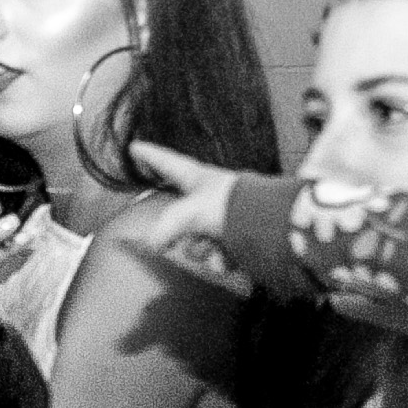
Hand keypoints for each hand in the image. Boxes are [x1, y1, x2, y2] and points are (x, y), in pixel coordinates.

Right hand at [124, 141, 260, 292]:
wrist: (272, 223)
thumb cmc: (231, 205)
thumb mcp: (187, 214)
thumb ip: (165, 229)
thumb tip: (153, 243)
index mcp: (196, 177)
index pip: (166, 162)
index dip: (149, 155)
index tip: (135, 146)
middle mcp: (210, 193)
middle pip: (181, 214)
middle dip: (181, 234)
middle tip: (181, 241)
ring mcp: (225, 214)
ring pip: (200, 236)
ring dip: (204, 250)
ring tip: (215, 251)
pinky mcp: (241, 234)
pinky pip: (221, 250)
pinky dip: (223, 259)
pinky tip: (230, 260)